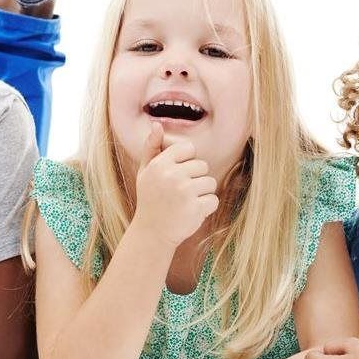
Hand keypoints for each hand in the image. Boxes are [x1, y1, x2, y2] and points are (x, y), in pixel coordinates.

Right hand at [132, 123, 218, 247]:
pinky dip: (206, 208)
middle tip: (180, 192)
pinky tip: (191, 212)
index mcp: (160, 164)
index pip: (188, 148)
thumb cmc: (150, 199)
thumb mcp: (145, 172)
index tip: (177, 174)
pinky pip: (213, 200)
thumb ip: (151, 148)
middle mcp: (172, 175)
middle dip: (196, 178)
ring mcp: (185, 192)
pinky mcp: (196, 209)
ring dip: (202, 193)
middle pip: (202, 166)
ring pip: (210, 183)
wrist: (152, 233)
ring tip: (186, 202)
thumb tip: (157, 125)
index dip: (186, 161)